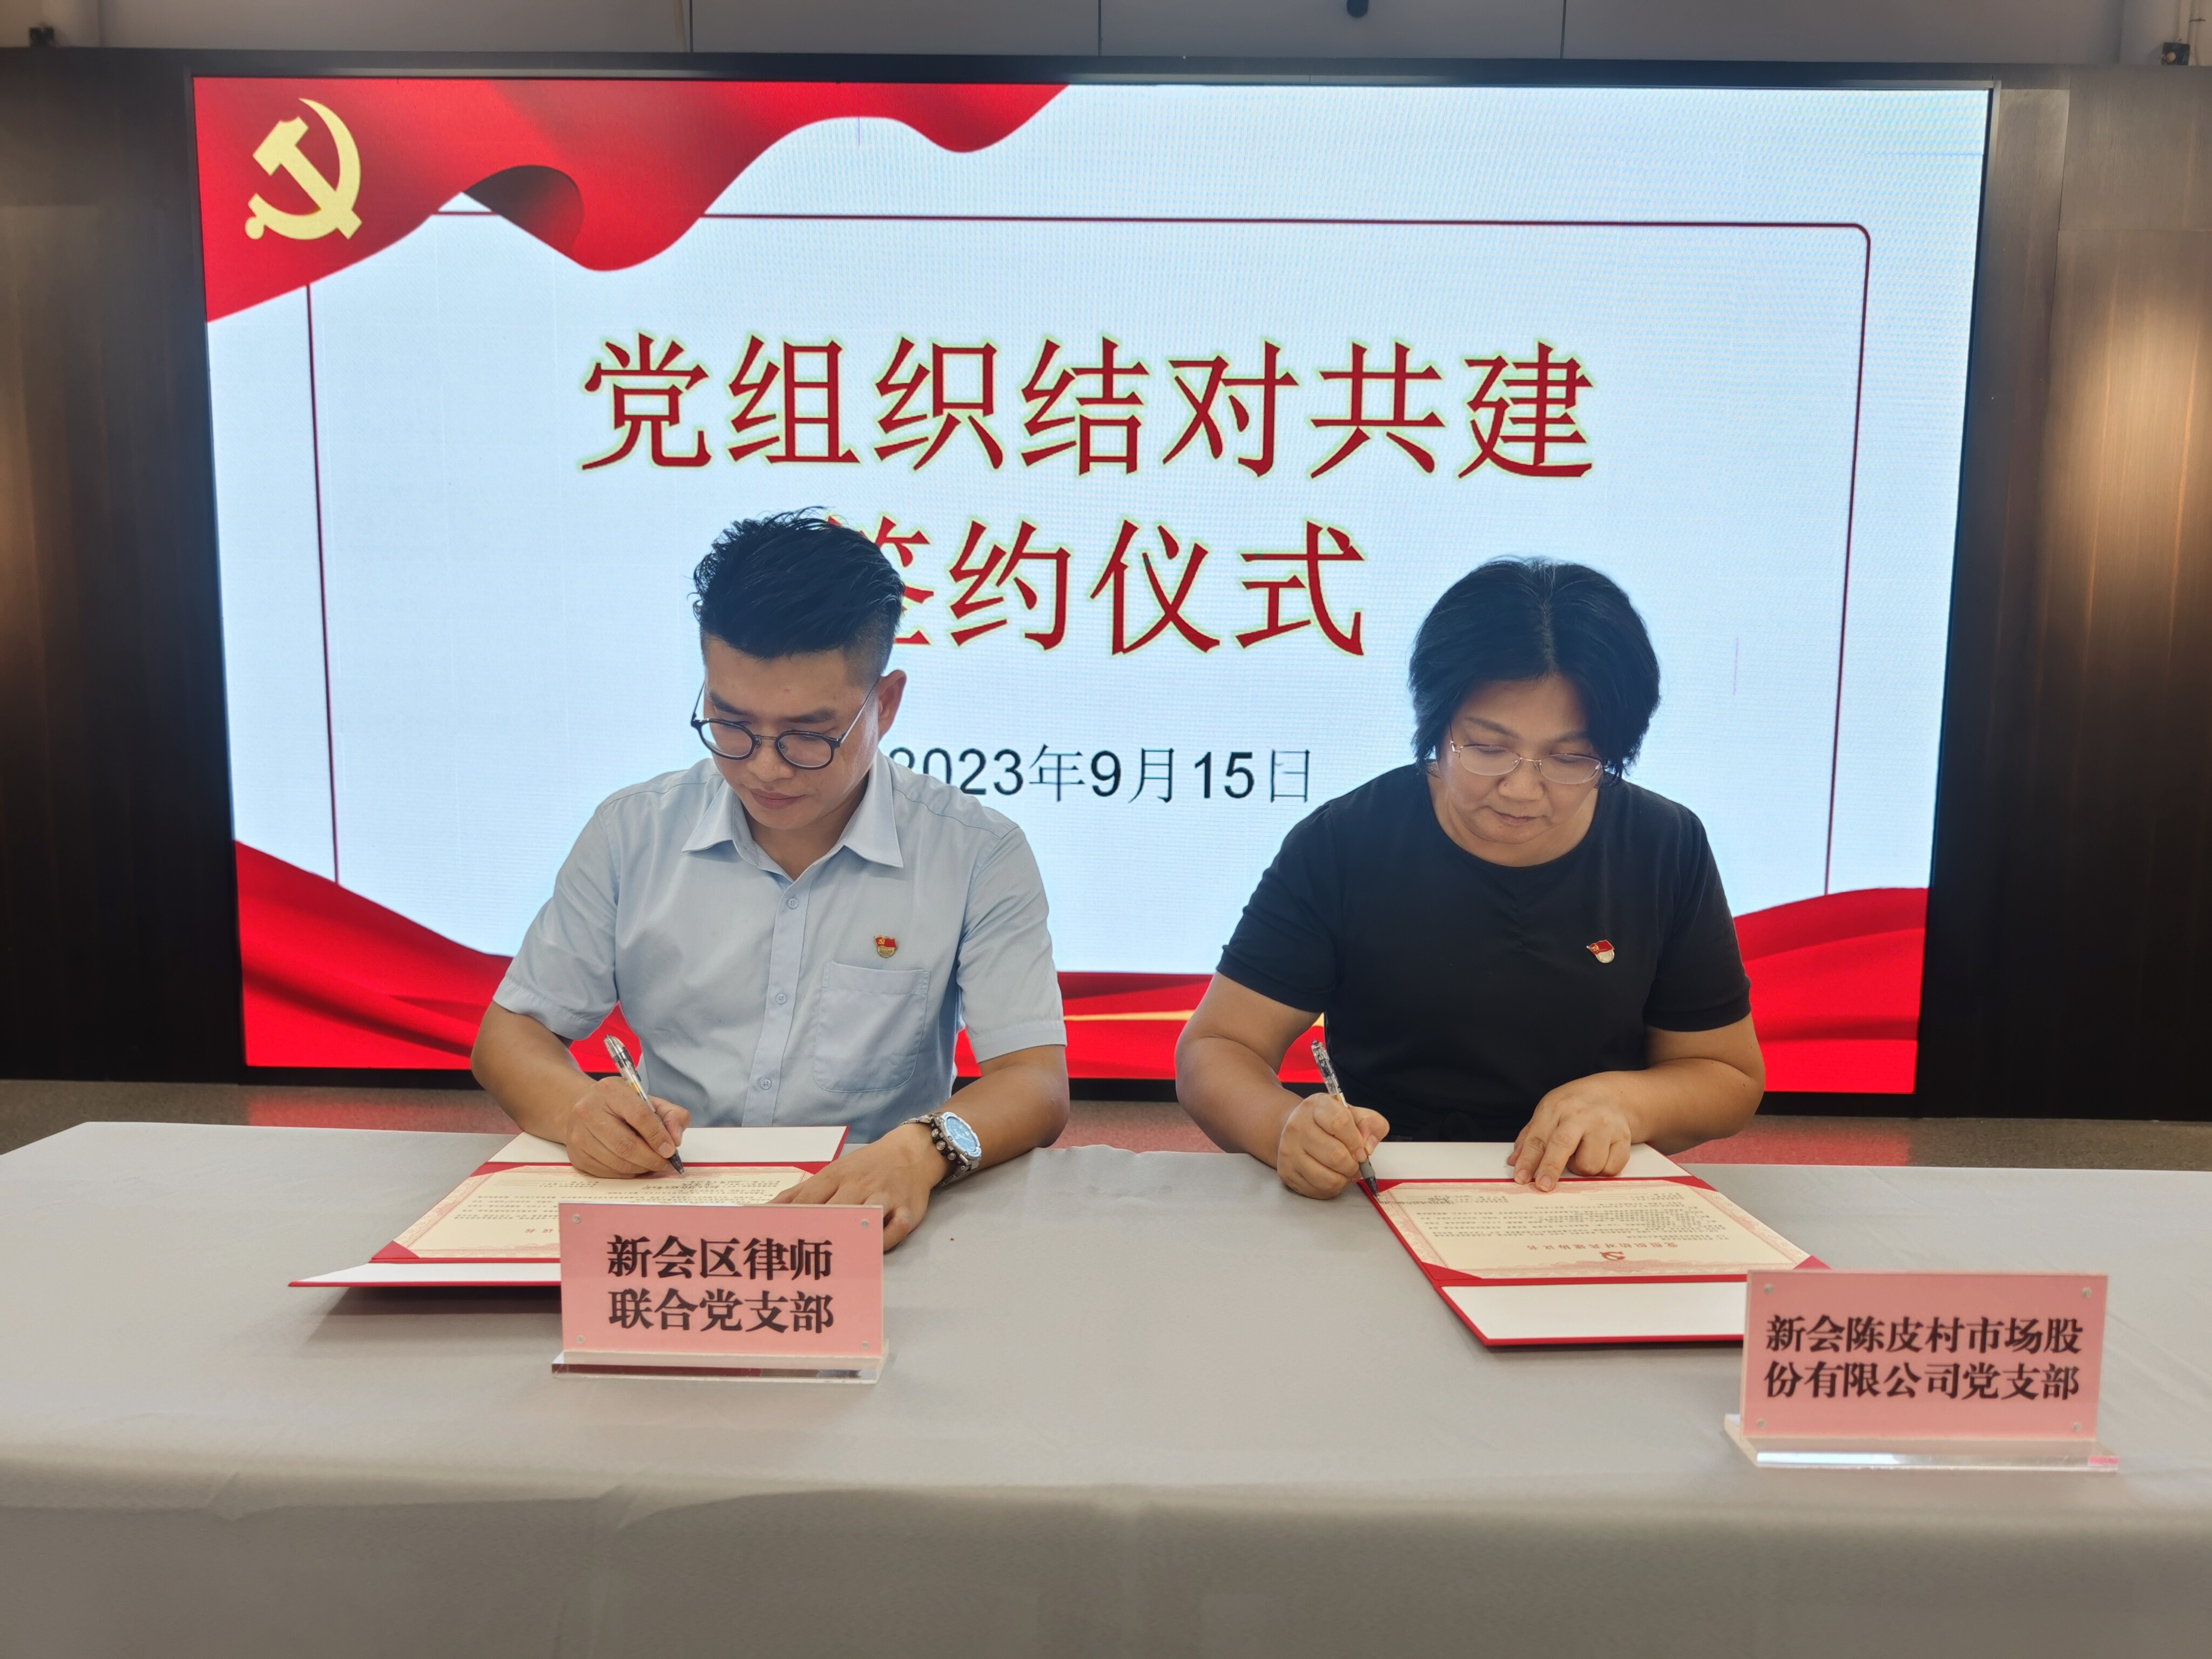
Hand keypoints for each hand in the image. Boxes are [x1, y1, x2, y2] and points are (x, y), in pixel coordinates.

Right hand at [562, 1076, 688, 1177]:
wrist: (585, 1110)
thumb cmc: (620, 1105)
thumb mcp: (647, 1100)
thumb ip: (670, 1114)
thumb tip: (675, 1139)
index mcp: (610, 1091)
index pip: (639, 1115)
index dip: (657, 1136)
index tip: (670, 1150)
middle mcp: (588, 1111)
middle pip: (625, 1144)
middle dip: (651, 1158)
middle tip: (664, 1163)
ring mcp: (579, 1135)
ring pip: (617, 1162)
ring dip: (640, 1168)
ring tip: (651, 1164)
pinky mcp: (576, 1155)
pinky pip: (607, 1172)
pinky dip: (626, 1173)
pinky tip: (634, 1166)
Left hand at [768, 1123, 945, 1250]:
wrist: (911, 1151)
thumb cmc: (864, 1167)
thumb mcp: (831, 1173)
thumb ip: (800, 1193)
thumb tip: (764, 1210)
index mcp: (835, 1177)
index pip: (808, 1201)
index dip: (790, 1220)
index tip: (773, 1239)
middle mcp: (858, 1186)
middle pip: (834, 1210)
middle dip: (816, 1231)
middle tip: (795, 1256)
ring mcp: (884, 1197)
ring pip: (864, 1218)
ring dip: (848, 1235)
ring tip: (830, 1258)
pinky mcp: (907, 1210)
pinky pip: (895, 1229)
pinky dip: (883, 1241)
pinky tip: (870, 1251)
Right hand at [1274, 1091, 1388, 1199]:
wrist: (1298, 1129)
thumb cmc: (1329, 1123)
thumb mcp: (1354, 1114)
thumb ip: (1371, 1124)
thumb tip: (1369, 1145)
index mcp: (1316, 1106)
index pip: (1339, 1122)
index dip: (1356, 1141)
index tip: (1362, 1150)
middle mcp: (1297, 1126)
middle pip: (1336, 1155)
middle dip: (1353, 1165)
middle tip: (1355, 1163)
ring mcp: (1289, 1150)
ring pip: (1328, 1178)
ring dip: (1344, 1179)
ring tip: (1344, 1171)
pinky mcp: (1287, 1172)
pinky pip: (1319, 1190)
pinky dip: (1332, 1188)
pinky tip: (1331, 1175)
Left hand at [1509, 1075, 1637, 1190]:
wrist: (1612, 1094)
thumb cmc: (1574, 1107)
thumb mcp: (1548, 1112)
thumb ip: (1530, 1137)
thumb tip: (1514, 1162)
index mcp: (1556, 1108)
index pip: (1538, 1138)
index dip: (1528, 1161)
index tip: (1521, 1178)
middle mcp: (1581, 1115)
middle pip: (1563, 1146)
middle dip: (1551, 1168)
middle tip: (1543, 1186)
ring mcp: (1604, 1126)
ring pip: (1589, 1164)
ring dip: (1582, 1168)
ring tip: (1581, 1154)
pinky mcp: (1623, 1137)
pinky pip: (1611, 1169)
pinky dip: (1603, 1170)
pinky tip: (1600, 1155)